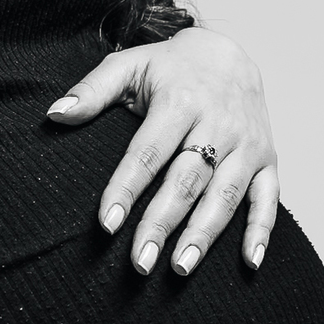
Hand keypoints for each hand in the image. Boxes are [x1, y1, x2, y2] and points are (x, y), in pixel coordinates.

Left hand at [46, 28, 277, 275]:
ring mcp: (247, 144)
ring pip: (225, 194)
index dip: (126, 189)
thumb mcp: (128, 65)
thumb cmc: (169, 67)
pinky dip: (261, 230)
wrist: (228, 54)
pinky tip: (249, 263)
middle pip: (186, 181)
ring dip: (204, 234)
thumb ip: (92, 91)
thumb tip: (54, 114)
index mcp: (180, 101)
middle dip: (161, 224)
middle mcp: (218, 123)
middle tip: (138, 263)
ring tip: (179, 269)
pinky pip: (269, 198)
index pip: (147, 153)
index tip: (106, 223)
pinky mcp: (268, 158)